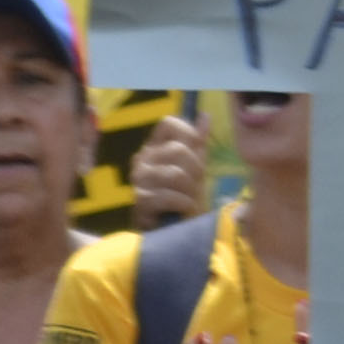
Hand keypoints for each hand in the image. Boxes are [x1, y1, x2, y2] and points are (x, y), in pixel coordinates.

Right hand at [127, 114, 208, 228]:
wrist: (176, 227)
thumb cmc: (185, 194)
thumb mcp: (195, 166)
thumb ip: (198, 141)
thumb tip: (204, 115)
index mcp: (155, 148)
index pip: (169, 124)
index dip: (190, 135)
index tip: (197, 151)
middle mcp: (142, 160)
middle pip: (178, 149)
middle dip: (196, 169)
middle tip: (194, 184)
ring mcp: (139, 181)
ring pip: (176, 174)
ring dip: (190, 190)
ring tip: (187, 198)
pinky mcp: (140, 202)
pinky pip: (169, 197)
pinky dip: (183, 204)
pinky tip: (181, 209)